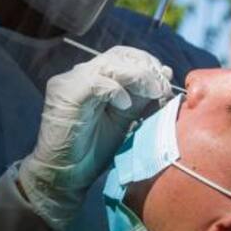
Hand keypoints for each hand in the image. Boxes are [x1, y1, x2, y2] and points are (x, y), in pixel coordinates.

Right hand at [17, 46, 172, 229]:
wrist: (65, 175)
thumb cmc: (93, 150)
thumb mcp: (125, 119)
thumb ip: (141, 97)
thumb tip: (165, 73)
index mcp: (94, 77)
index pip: (124, 56)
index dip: (148, 64)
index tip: (167, 82)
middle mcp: (79, 74)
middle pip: (119, 55)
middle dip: (147, 68)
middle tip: (163, 89)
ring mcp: (69, 82)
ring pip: (109, 65)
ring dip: (138, 77)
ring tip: (154, 93)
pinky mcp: (63, 94)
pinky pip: (95, 82)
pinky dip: (115, 91)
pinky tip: (125, 106)